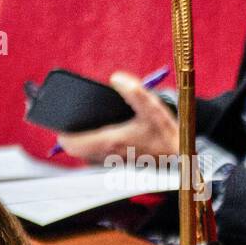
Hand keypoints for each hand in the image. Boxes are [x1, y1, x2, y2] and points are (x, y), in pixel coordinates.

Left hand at [56, 71, 178, 161]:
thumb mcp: (154, 109)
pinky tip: (103, 134)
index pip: (70, 143)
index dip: (62, 132)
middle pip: (74, 150)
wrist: (182, 158)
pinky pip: (97, 159)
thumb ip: (134, 92)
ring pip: (85, 156)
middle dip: (70, 136)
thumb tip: (115, 78)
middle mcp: (108, 155)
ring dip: (82, 143)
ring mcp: (114, 163)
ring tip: (83, 126)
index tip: (63, 120)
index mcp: (110, 141)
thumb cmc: (166, 135)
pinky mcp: (121, 166)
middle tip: (71, 121)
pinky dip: (94, 148)